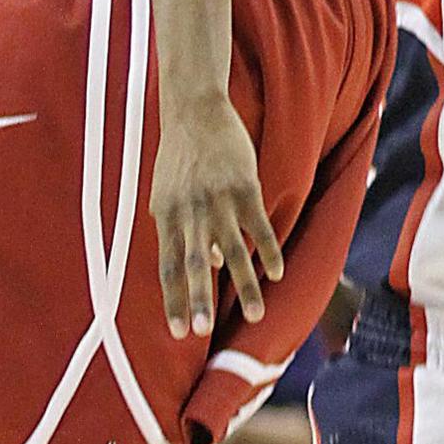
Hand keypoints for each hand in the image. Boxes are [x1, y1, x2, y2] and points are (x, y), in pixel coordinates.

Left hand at [151, 93, 282, 339]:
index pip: (167, 267)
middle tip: (204, 331)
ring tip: (255, 315)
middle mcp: (189, 212)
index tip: (179, 332)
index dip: (173, 300)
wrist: (195, 111)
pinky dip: (268, 251)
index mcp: (166, 217)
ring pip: (231, 250)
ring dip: (244, 285)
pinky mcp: (244, 186)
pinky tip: (277, 273)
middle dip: (199, 299)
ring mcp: (217, 199)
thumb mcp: (169, 194)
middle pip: (193, 263)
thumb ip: (182, 230)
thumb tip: (208, 264)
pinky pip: (258, 226)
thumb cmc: (180, 156)